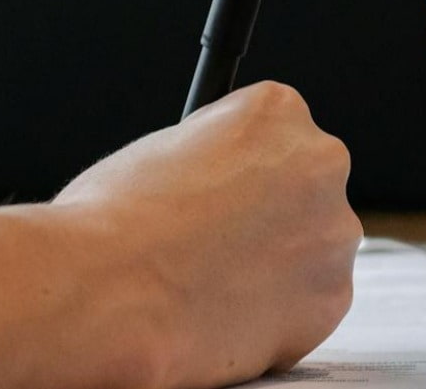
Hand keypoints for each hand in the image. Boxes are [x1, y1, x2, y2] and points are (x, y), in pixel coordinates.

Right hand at [0, 81, 358, 388]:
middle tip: (194, 250)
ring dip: (269, 267)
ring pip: (309, 248)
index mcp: (275, 109)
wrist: (97, 300)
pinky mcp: (328, 297)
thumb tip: (189, 179)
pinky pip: (309, 302)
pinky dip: (272, 313)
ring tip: (196, 285)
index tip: (199, 205)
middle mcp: (324, 161)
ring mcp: (333, 232)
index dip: (227, 179)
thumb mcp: (142, 159)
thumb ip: (193, 160)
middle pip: (302, 190)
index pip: (272, 137)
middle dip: (260, 219)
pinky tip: (218, 315)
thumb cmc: (92, 228)